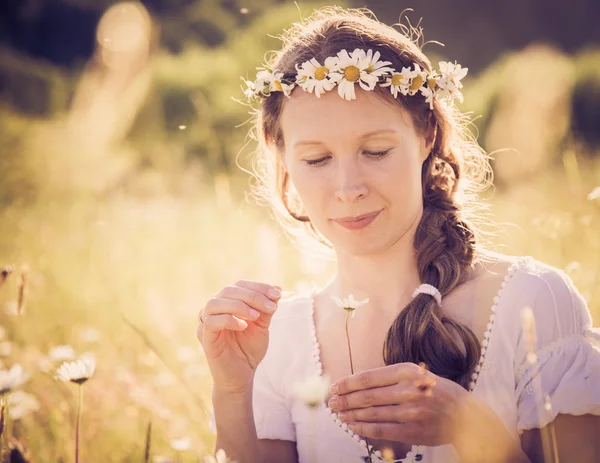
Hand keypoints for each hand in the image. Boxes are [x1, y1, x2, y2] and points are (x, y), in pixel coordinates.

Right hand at [197, 280, 281, 393]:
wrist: (242, 376)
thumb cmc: (249, 349)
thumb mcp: (262, 326)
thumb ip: (266, 309)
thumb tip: (277, 289)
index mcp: (228, 303)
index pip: (239, 285)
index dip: (258, 286)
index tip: (277, 293)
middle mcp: (215, 309)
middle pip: (228, 290)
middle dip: (252, 295)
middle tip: (270, 307)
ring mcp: (206, 322)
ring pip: (215, 302)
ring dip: (238, 305)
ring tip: (256, 316)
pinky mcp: (204, 337)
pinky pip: (210, 322)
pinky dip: (228, 320)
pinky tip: (243, 326)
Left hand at [327, 362, 467, 445]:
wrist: (466, 416)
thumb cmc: (436, 391)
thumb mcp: (417, 374)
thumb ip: (392, 377)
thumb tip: (359, 383)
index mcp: (407, 371)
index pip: (369, 377)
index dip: (348, 383)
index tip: (335, 386)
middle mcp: (408, 390)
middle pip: (367, 396)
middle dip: (345, 400)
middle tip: (331, 402)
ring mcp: (410, 412)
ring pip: (372, 414)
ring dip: (351, 414)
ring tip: (339, 414)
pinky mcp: (412, 431)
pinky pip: (381, 430)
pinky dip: (363, 428)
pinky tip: (353, 426)